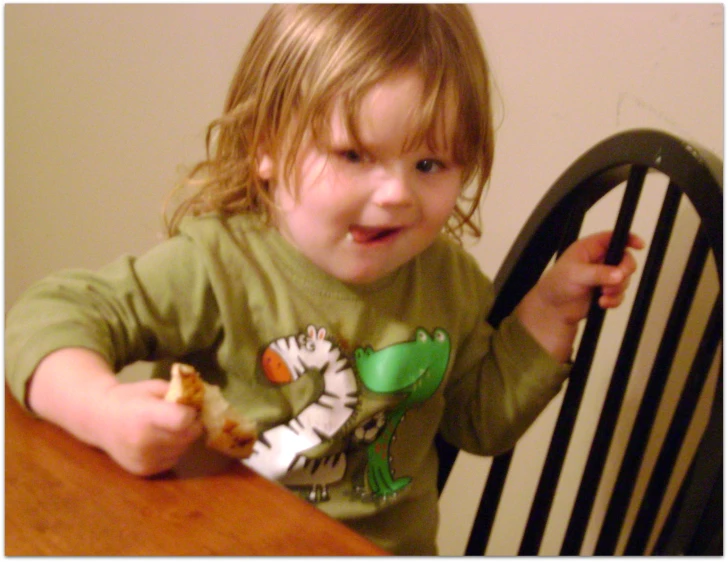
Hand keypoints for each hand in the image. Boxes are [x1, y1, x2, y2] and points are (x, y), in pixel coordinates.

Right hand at [95, 379, 203, 475]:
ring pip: (182, 450)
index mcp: (146, 415)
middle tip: (185, 418)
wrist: (99, 419)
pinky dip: (173, 451)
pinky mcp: (143, 471)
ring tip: (169, 428)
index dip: (191, 414)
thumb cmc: (130, 398)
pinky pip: (172, 461)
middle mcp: (144, 440)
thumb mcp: (153, 387)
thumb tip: (202, 402)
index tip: (189, 409)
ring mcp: (143, 458)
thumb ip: (178, 393)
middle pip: (187, 437)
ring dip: (183, 440)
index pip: (183, 420)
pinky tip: (160, 440)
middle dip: (192, 427)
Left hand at [516, 231, 643, 360]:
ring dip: (618, 288)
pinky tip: (602, 303)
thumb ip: (599, 273)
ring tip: (603, 294)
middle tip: (618, 279)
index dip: (629, 238)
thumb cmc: (557, 284)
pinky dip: (615, 300)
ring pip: (624, 278)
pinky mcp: (605, 292)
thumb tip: (619, 274)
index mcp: (590, 248)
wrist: (553, 309)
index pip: (613, 237)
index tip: (639, 245)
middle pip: (625, 259)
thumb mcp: (577, 274)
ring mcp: (603, 276)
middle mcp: (599, 260)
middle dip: (624, 271)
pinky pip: (620, 294)